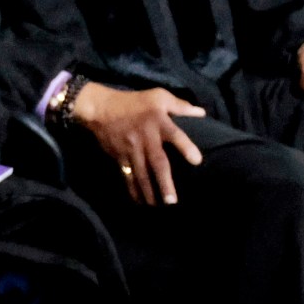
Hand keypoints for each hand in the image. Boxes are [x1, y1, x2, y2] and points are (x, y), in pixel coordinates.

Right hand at [74, 83, 205, 204]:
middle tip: (172, 201)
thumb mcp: (159, 96)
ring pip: (141, 173)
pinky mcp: (120, 156)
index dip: (185, 147)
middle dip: (164, 182)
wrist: (101, 108)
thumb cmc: (135, 102)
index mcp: (159, 122)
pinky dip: (133, 189)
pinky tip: (139, 202)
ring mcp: (131, 149)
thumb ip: (181, 105)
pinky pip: (127, 175)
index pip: (175, 135)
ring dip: (149, 191)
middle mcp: (146, 138)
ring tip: (157, 207)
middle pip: (157, 162)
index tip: (197, 161)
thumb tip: (202, 113)